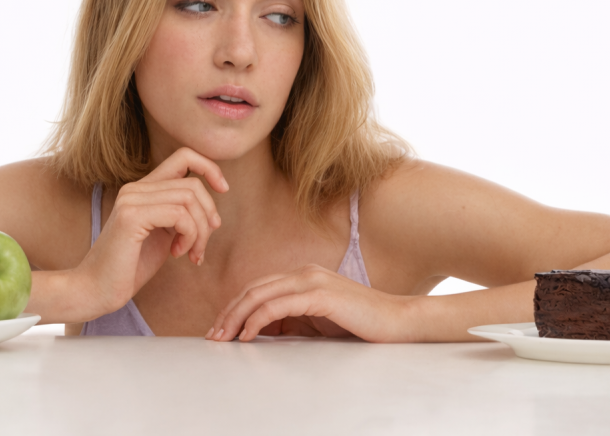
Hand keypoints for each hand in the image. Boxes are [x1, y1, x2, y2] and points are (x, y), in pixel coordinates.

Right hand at [76, 147, 227, 316]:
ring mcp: (132, 200)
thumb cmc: (129, 267)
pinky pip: (180, 215)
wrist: (95, 291)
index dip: (209, 168)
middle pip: (193, 185)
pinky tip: (178, 253)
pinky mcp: (131, 217)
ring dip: (201, 232)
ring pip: (190, 199)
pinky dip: (189, 235)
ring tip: (191, 254)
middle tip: (201, 247)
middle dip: (209, 217)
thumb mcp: (163, 236)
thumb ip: (181, 218)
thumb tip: (212, 212)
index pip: (184, 156)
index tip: (223, 190)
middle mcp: (135, 188)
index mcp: (143, 189)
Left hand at [206, 264, 412, 342]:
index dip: (235, 308)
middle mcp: (303, 273)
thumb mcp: (316, 322)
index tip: (220, 329)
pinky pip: (278, 306)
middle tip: (213, 336)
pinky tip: (248, 335)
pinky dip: (258, 320)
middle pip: (253, 289)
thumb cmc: (359, 324)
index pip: (258, 289)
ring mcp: (311, 281)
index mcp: (302, 276)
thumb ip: (290, 320)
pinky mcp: (320, 295)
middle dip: (228, 313)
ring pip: (260, 295)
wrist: (396, 322)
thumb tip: (258, 330)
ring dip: (237, 317)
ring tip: (224, 337)